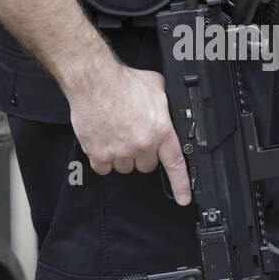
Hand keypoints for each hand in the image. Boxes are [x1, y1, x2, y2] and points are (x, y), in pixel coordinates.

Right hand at [66, 61, 191, 205]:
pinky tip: (103, 141)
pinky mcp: (99, 154)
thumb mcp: (157, 88)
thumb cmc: (123, 82)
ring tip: (116, 134)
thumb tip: (171, 108)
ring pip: (125, 168)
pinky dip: (102, 159)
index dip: (181, 185)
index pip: (175, 164)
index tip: (183, 199)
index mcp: (161, 131)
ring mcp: (120, 152)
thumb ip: (166, 104)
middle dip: (142, 155)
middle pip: (146, 166)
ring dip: (122, 157)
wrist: (95, 81)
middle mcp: (142, 145)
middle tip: (134, 136)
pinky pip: (103, 168)